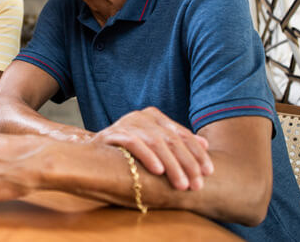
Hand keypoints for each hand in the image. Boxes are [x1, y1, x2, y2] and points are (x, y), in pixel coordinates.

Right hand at [93, 107, 213, 190]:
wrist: (90, 155)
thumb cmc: (127, 153)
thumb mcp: (155, 146)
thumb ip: (177, 143)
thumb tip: (205, 144)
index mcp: (154, 116)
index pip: (182, 134)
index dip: (197, 153)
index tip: (208, 172)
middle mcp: (141, 116)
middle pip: (172, 140)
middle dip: (187, 164)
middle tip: (197, 184)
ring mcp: (126, 123)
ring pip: (156, 143)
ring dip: (172, 165)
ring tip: (181, 184)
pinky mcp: (113, 133)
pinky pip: (134, 144)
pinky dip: (148, 156)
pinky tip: (158, 171)